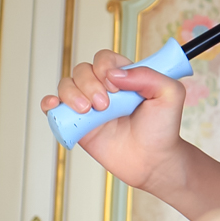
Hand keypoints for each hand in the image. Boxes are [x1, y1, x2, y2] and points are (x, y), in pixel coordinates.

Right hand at [41, 50, 187, 191]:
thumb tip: (114, 74)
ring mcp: (89, 105)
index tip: (117, 87)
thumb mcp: (170, 95)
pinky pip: (55, 107)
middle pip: (82, 70)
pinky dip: (49, 103)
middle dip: (89, 84)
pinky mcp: (78, 124)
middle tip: (105, 105)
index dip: (105, 68)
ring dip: (71, 93)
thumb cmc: (162, 129)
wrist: (153, 161)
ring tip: (87, 111)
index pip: (104, 59)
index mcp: (125, 76)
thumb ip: (149, 76)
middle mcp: (104, 88)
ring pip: (66, 85)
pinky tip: (55, 106)